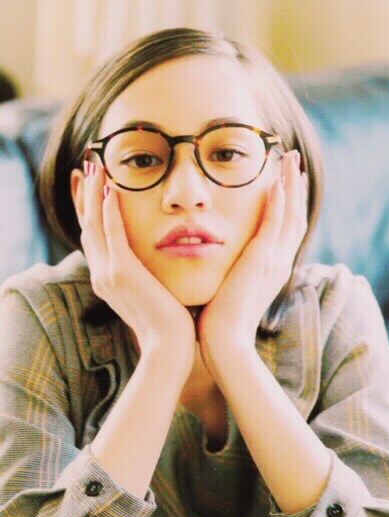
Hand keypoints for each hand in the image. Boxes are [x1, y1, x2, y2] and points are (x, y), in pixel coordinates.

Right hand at [79, 161, 195, 376]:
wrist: (170, 348)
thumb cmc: (170, 325)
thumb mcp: (154, 296)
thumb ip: (149, 279)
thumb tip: (161, 268)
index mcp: (109, 281)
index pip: (96, 238)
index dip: (92, 211)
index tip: (97, 186)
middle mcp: (102, 275)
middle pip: (88, 226)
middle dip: (87, 196)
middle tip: (90, 167)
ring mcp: (108, 274)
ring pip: (94, 225)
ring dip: (93, 194)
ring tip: (96, 167)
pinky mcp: (122, 273)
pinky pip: (111, 234)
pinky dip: (108, 211)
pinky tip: (110, 190)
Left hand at [196, 149, 307, 376]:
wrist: (226, 343)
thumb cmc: (222, 322)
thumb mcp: (231, 292)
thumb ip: (232, 275)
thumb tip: (222, 267)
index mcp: (272, 269)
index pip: (286, 229)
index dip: (289, 204)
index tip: (287, 181)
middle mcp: (279, 262)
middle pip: (295, 217)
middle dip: (295, 187)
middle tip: (294, 160)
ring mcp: (274, 261)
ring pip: (290, 215)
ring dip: (290, 185)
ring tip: (290, 159)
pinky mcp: (262, 261)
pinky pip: (275, 224)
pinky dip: (278, 201)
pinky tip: (277, 181)